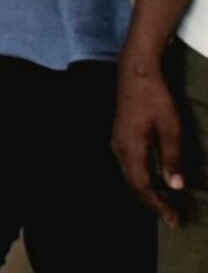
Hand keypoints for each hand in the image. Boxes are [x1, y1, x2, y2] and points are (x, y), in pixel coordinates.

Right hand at [116, 57, 187, 226]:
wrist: (136, 72)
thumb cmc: (155, 98)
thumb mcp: (170, 127)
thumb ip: (171, 157)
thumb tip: (176, 186)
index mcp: (130, 149)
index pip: (143, 186)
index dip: (159, 206)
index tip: (174, 221)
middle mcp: (119, 149)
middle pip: (133, 185)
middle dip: (153, 203)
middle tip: (173, 218)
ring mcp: (118, 142)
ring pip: (130, 176)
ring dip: (147, 192)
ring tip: (166, 204)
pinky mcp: (121, 137)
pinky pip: (130, 166)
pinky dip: (143, 180)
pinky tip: (156, 180)